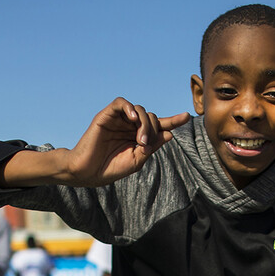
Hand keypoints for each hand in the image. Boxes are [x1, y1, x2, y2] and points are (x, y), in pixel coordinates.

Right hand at [63, 98, 190, 186]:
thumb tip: (169, 134)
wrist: (87, 172)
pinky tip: (132, 118)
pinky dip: (129, 107)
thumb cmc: (110, 168)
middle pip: (150, 117)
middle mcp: (130, 126)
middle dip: (153, 129)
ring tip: (139, 140)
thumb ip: (152, 147)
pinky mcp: (106, 116)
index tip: (187, 116)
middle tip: (145, 144)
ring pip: (138, 110)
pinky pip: (121, 103)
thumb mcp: (136, 160)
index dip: (173, 121)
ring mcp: (118, 120)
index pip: (159, 125)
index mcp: (138, 137)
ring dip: (143, 123)